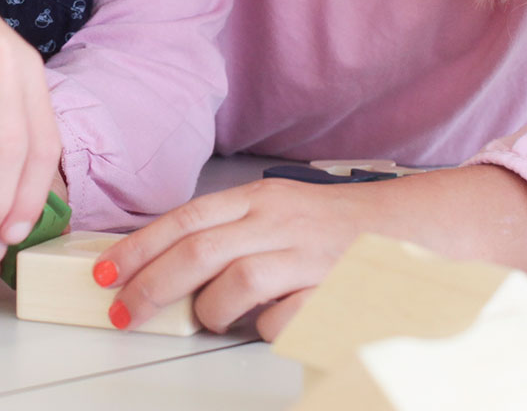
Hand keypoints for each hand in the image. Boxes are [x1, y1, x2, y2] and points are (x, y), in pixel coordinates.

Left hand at [96, 166, 526, 339]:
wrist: (419, 231)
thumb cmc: (339, 229)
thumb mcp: (279, 214)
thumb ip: (229, 233)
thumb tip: (162, 264)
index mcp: (261, 199)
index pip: (186, 220)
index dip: (140, 247)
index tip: (106, 273)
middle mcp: (281, 222)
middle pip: (199, 252)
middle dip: (152, 285)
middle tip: (125, 312)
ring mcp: (308, 257)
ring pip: (235, 284)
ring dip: (211, 310)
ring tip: (209, 320)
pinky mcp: (334, 292)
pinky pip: (282, 319)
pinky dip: (266, 328)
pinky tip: (267, 323)